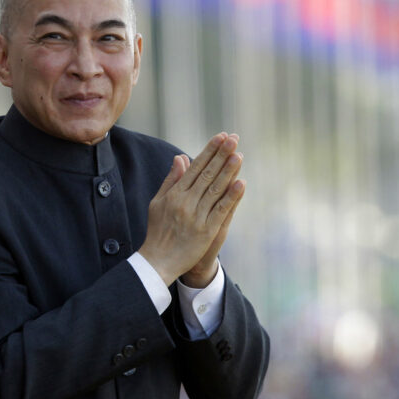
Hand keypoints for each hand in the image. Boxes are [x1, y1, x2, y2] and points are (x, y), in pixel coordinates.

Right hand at [138, 133, 244, 285]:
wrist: (158, 261)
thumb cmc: (158, 230)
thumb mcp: (158, 202)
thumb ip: (171, 180)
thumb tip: (180, 158)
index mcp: (174, 194)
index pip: (195, 167)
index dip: (209, 151)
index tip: (220, 137)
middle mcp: (186, 202)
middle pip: (207, 174)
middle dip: (221, 155)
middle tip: (234, 138)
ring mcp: (197, 216)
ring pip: (216, 190)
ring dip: (228, 171)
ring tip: (239, 155)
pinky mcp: (207, 231)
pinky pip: (221, 210)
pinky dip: (231, 197)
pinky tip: (241, 183)